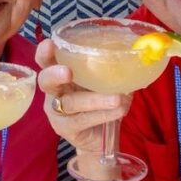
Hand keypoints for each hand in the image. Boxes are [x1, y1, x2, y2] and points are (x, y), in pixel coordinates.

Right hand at [35, 39, 129, 154]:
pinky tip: (119, 110)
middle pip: (45, 81)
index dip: (44, 52)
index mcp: (61, 74)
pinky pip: (82, 120)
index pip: (46, 60)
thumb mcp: (104, 82)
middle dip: (55, 74)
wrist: (101, 137)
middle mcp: (54, 92)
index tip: (50, 43)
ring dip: (94, 99)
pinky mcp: (65, 129)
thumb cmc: (101, 102)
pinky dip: (103, 114)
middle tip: (68, 72)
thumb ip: (111, 70)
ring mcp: (57, 112)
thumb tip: (136, 55)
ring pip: (70, 103)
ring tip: (117, 99)